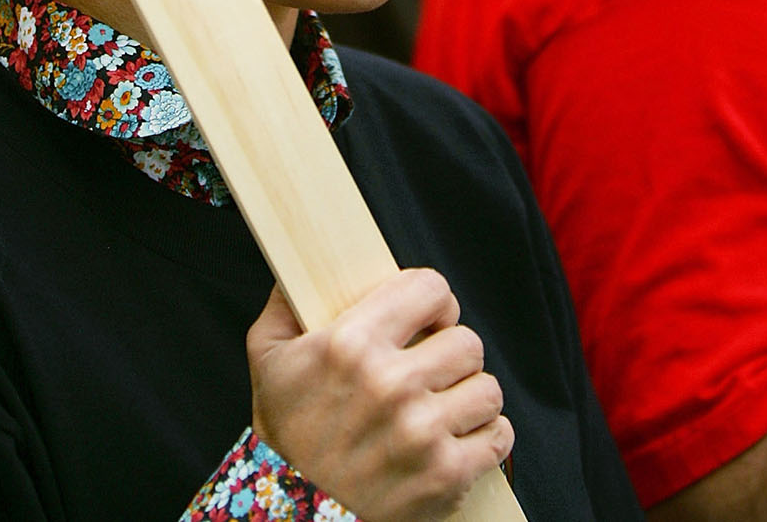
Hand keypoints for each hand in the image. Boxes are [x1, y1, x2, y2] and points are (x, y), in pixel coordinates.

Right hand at [248, 271, 512, 521]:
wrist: (294, 513)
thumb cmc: (284, 433)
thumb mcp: (267, 356)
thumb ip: (286, 304)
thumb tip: (303, 269)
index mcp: (350, 343)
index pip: (430, 290)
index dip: (433, 302)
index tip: (428, 319)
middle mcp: (391, 383)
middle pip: (468, 341)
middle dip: (451, 352)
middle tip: (433, 369)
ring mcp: (423, 431)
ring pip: (488, 388)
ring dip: (469, 396)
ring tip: (444, 406)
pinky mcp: (447, 474)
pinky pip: (499, 436)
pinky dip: (484, 436)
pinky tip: (457, 436)